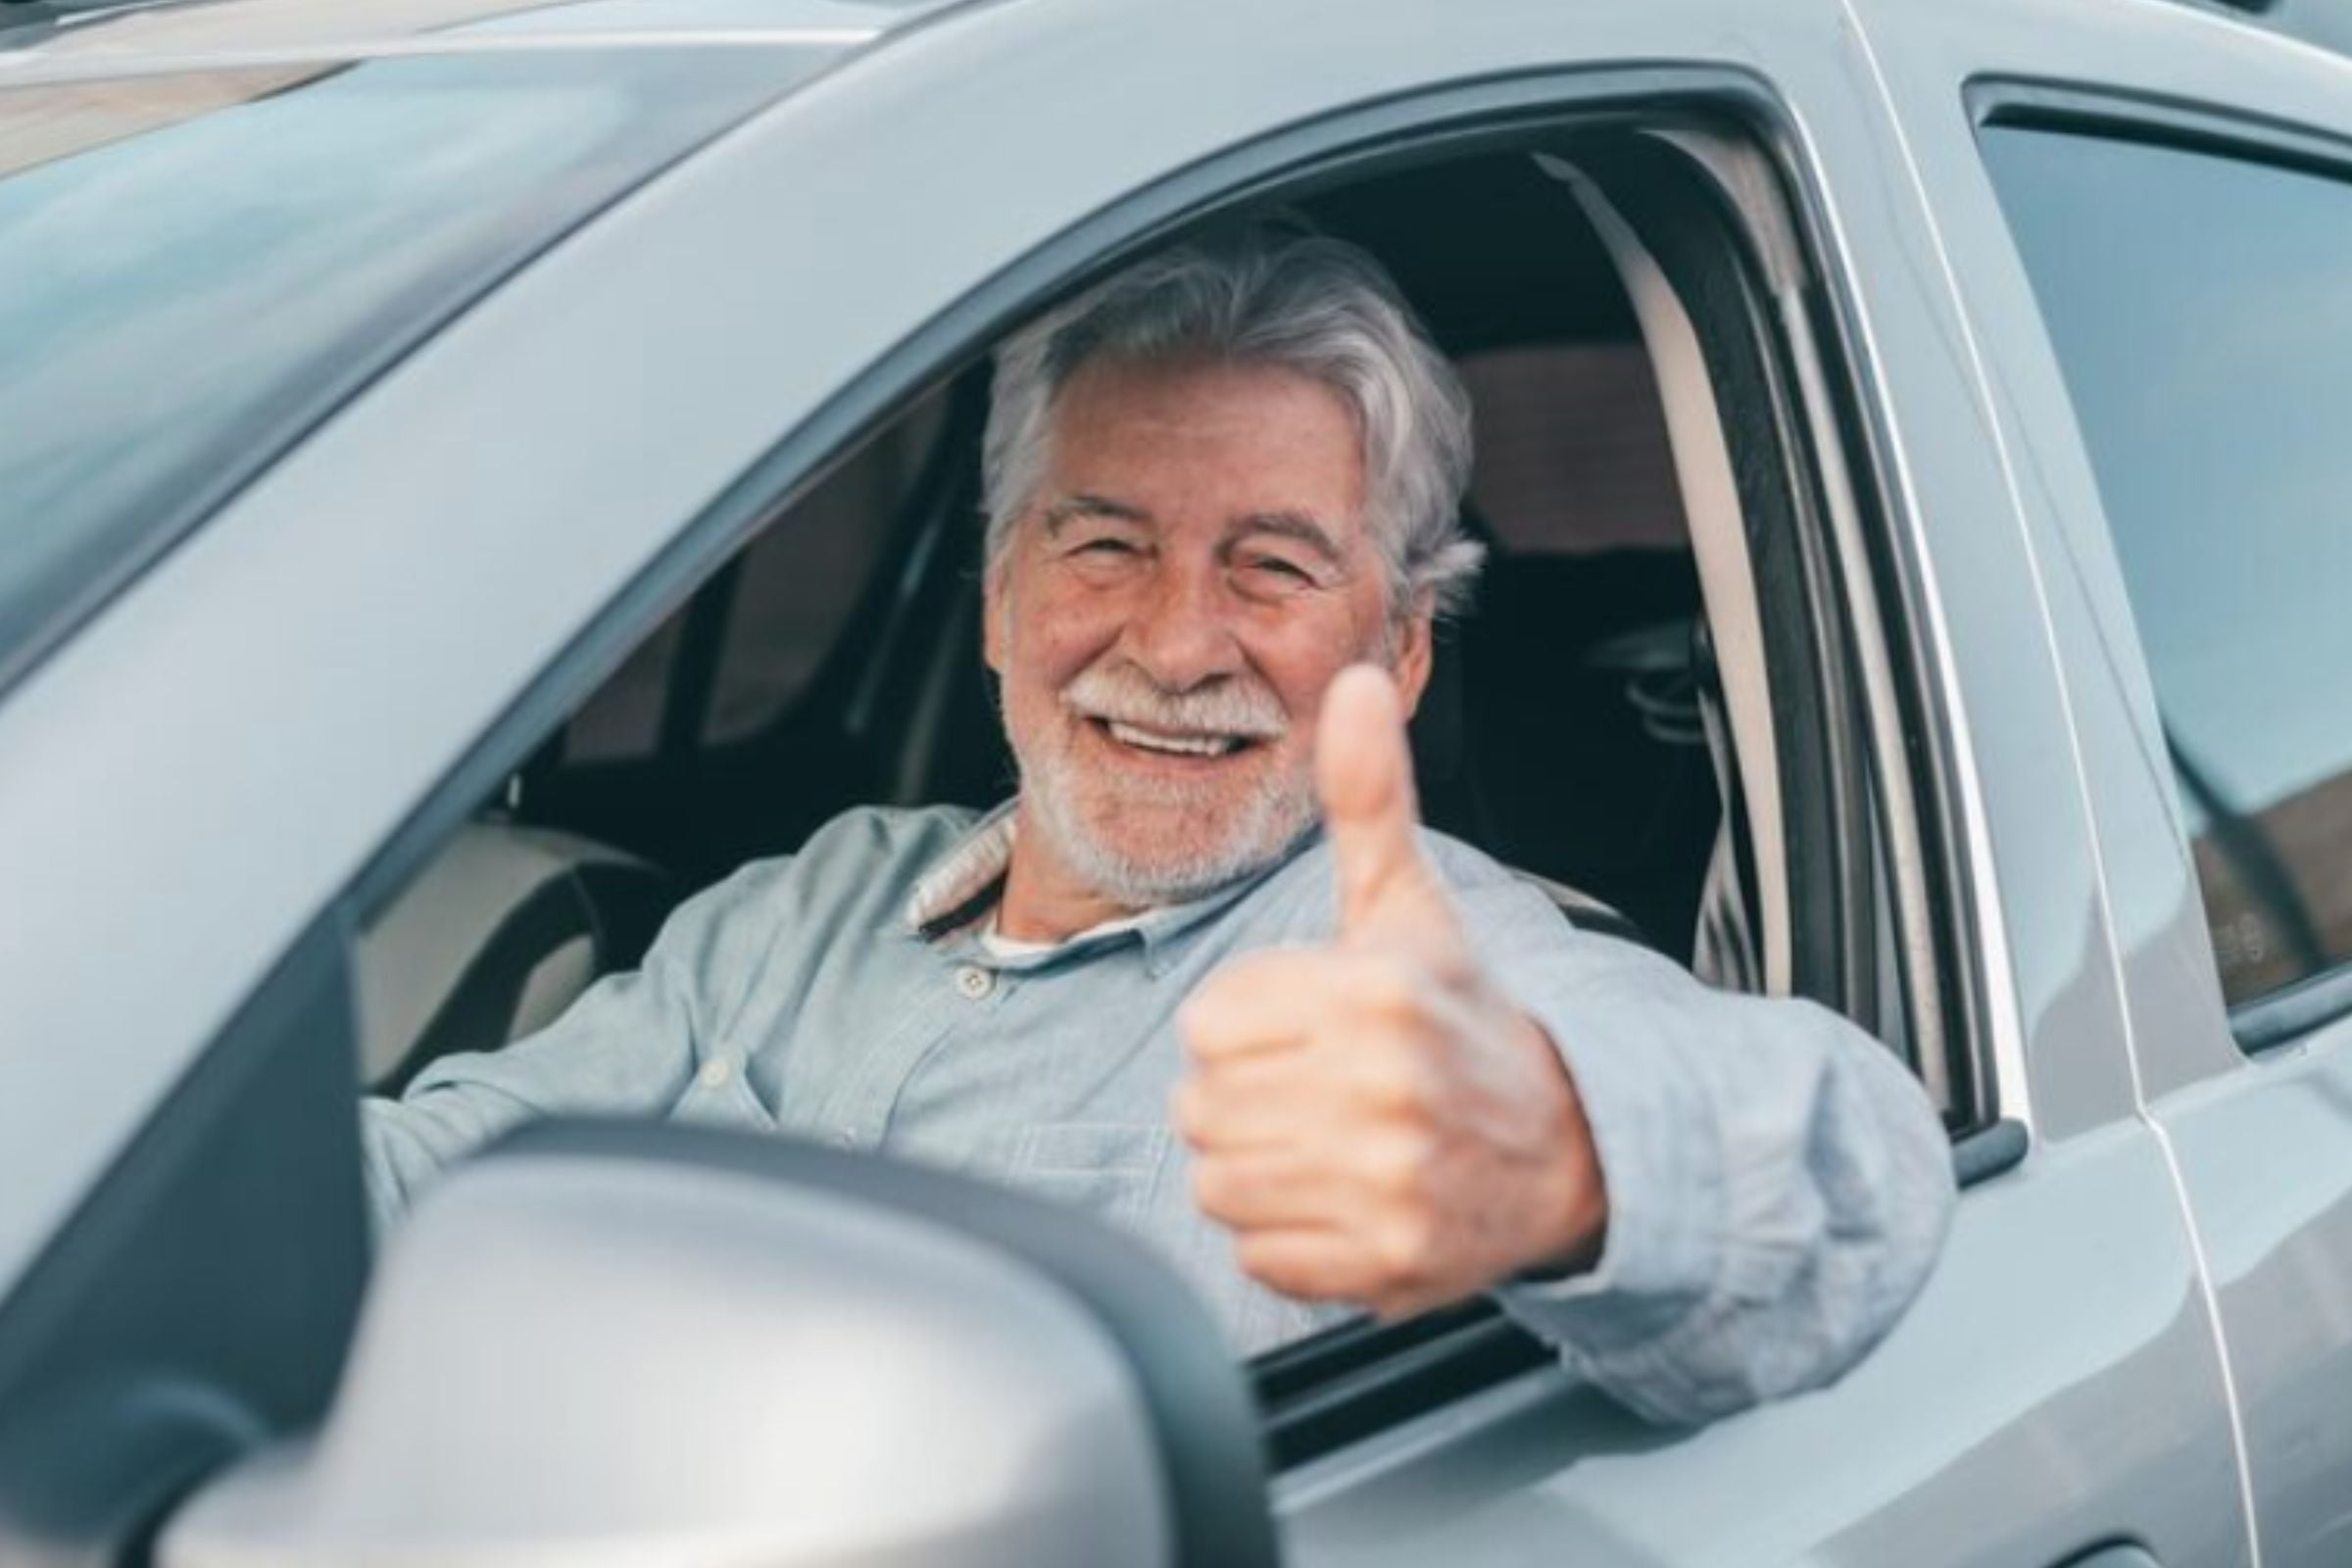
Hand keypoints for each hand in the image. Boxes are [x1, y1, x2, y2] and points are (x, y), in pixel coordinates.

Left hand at [1175, 664, 1608, 1318]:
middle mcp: (1382, 1090)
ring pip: (1218, 1182)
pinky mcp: (1383, 1264)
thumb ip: (1368, 799)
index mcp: (1375, 993)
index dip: (1247, 1024)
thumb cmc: (1462, 1017)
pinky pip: (1258, 1254)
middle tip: (1318, 1088)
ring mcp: (1386, 1184)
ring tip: (1327, 1141)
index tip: (1310, 1025)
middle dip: (1246, 1096)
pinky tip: (1343, 1198)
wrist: (1567, 1147)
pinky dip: (1288, 1237)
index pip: (1209, 1021)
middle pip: (1200, 1105)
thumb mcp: (1410, 906)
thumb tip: (1356, 680)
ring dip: (1258, 1167)